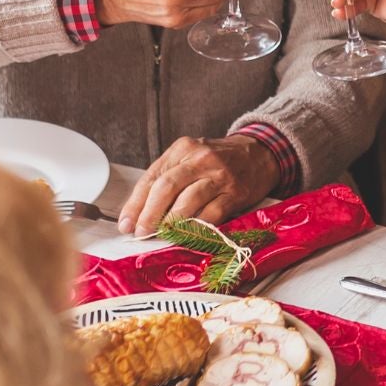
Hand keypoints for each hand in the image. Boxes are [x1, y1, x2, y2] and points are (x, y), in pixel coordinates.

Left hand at [119, 134, 278, 236]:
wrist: (259, 154)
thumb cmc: (218, 161)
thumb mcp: (190, 159)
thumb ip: (167, 179)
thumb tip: (140, 213)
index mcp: (182, 149)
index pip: (152, 177)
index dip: (136, 203)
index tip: (126, 224)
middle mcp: (199, 159)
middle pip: (167, 187)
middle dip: (150, 213)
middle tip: (141, 232)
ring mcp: (219, 175)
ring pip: (189, 200)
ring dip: (171, 223)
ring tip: (162, 235)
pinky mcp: (235, 192)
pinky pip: (213, 213)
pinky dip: (198, 227)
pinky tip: (188, 236)